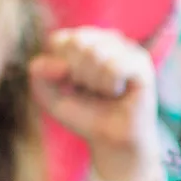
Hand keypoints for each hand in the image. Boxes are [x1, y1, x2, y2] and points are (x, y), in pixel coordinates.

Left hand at [30, 27, 160, 180]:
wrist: (112, 142)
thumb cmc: (85, 115)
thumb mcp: (50, 96)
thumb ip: (39, 74)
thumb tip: (61, 65)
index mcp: (84, 39)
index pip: (59, 40)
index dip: (59, 69)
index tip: (73, 86)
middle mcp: (106, 38)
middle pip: (77, 43)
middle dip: (79, 75)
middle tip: (92, 91)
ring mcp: (126, 48)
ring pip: (96, 54)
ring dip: (95, 83)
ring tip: (106, 93)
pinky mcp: (141, 64)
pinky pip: (114, 67)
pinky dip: (111, 86)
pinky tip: (119, 93)